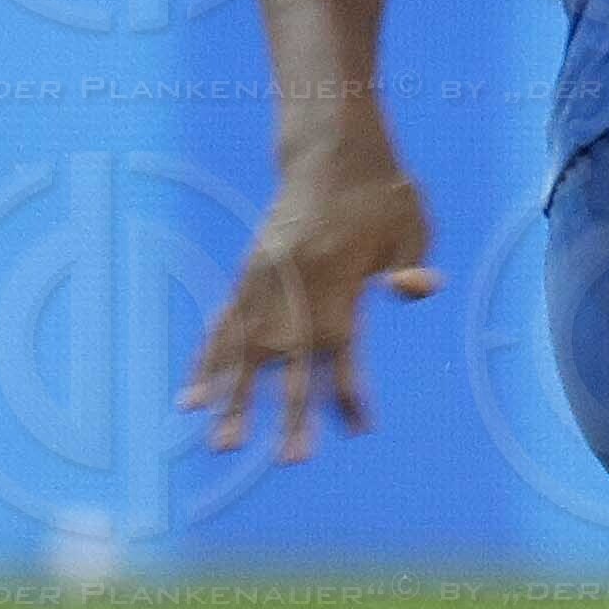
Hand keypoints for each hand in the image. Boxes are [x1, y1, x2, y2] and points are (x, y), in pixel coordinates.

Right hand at [184, 151, 440, 461]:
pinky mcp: (248, 272)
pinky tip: (191, 398)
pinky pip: (223, 323)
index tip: (359, 427)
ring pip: (245, 346)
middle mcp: (294, 278)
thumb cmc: (383, 192)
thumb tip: (417, 290)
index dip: (351, 385)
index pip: (345, 341)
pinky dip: (208, 363)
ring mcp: (264, 276)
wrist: (332, 146)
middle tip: (288, 462)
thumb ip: (412, 261)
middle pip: (288, 356)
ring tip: (222, 445)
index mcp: (338, 271)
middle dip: (287, 411)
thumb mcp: (412, 223)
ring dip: (234, 398)